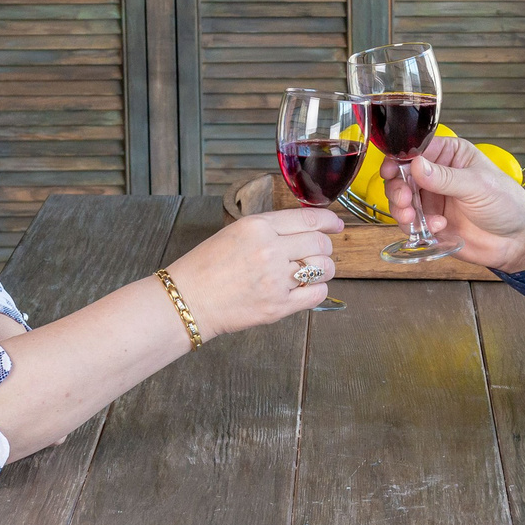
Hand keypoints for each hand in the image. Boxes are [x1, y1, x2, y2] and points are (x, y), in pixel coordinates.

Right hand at [165, 208, 343, 334]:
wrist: (188, 299)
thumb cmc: (206, 267)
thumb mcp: (236, 232)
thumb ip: (270, 229)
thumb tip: (304, 228)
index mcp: (257, 226)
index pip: (308, 219)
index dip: (329, 221)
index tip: (336, 225)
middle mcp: (270, 250)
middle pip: (320, 243)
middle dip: (325, 247)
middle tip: (318, 252)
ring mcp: (276, 279)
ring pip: (323, 268)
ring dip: (323, 269)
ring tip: (311, 271)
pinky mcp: (278, 306)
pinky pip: (317, 294)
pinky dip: (317, 290)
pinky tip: (306, 288)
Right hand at [386, 136, 524, 270]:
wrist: (516, 241)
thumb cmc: (506, 203)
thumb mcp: (477, 185)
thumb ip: (445, 177)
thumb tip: (416, 165)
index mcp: (450, 155)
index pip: (416, 149)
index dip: (400, 159)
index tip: (391, 171)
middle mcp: (437, 175)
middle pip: (402, 175)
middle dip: (397, 188)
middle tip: (404, 199)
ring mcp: (432, 199)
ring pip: (401, 200)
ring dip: (402, 209)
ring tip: (413, 217)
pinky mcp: (430, 222)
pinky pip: (410, 222)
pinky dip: (416, 226)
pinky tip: (437, 228)